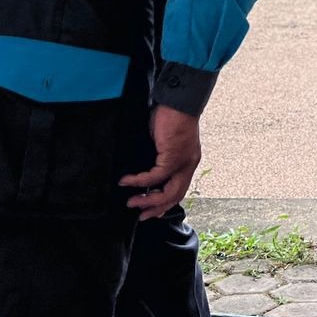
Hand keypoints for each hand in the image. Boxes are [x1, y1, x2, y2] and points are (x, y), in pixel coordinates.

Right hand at [119, 104, 201, 220]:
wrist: (178, 101)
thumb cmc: (170, 116)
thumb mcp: (164, 143)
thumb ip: (158, 159)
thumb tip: (142, 172)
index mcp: (188, 162)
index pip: (179, 189)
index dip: (165, 203)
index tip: (152, 212)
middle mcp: (189, 165)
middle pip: (175, 196)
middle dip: (156, 208)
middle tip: (141, 215)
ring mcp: (183, 163)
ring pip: (167, 192)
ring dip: (147, 200)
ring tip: (131, 202)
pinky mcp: (174, 157)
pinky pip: (155, 177)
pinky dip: (139, 182)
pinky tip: (127, 181)